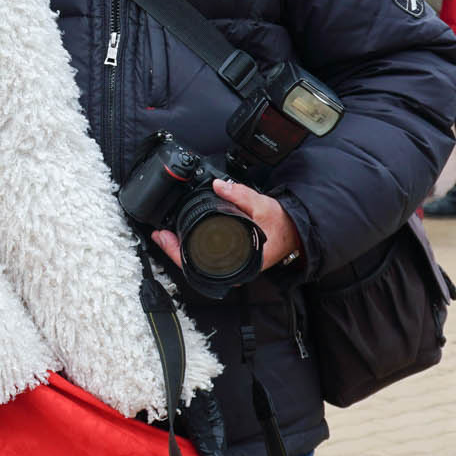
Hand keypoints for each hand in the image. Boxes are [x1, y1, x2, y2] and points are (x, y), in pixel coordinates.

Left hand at [150, 178, 300, 273]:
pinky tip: (182, 238)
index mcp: (240, 262)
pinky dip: (192, 248)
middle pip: (195, 266)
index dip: (178, 252)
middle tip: (160, 235)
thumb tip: (220, 186)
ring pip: (199, 263)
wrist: (295, 232)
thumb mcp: (262, 206)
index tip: (165, 238)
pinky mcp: (230, 259)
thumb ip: (241, 195)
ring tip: (166, 235)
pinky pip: (205, 258)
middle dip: (174, 250)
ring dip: (181, 249)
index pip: (200, 265)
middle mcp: (233, 269)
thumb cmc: (281, 225)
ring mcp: (231, 266)